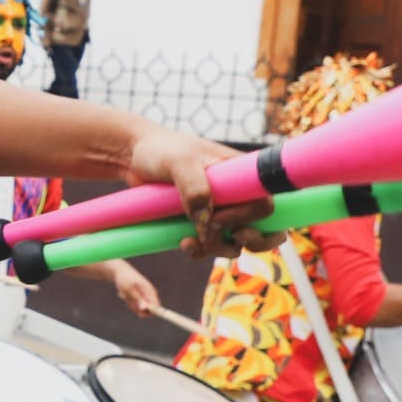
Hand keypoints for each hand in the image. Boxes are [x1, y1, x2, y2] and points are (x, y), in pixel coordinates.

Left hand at [109, 262, 160, 317]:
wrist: (119, 272)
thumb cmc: (124, 278)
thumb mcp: (129, 288)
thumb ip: (137, 298)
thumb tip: (144, 308)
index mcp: (150, 291)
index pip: (157, 307)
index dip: (150, 313)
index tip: (140, 314)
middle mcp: (149, 295)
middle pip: (147, 311)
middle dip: (136, 308)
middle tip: (128, 300)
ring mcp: (144, 297)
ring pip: (139, 309)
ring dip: (131, 304)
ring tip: (126, 294)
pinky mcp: (139, 299)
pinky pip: (135, 307)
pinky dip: (129, 302)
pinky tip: (126, 294)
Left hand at [128, 126, 269, 253]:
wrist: (133, 156)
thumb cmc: (161, 150)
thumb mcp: (178, 162)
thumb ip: (194, 187)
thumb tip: (206, 220)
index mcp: (243, 174)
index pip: (267, 201)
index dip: (253, 218)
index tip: (220, 220)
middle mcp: (237, 194)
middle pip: (268, 228)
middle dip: (252, 241)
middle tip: (230, 237)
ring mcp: (221, 210)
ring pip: (238, 242)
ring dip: (220, 248)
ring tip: (191, 239)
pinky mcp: (201, 223)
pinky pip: (212, 246)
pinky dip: (201, 251)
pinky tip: (183, 243)